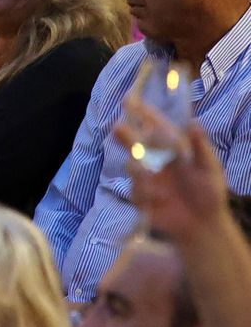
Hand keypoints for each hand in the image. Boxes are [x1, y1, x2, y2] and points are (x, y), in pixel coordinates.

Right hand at [117, 113, 226, 241]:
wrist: (201, 225)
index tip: (129, 100)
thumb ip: (200, 146)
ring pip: (132, 166)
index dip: (143, 113)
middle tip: (118, 128)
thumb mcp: (210, 168)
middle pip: (135, 143)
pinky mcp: (139, 196)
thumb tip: (194, 122)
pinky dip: (147, 194)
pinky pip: (135, 191)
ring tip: (150, 176)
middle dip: (126, 135)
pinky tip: (161, 201)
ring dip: (139, 170)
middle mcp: (156, 160)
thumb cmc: (209, 193)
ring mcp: (146, 178)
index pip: (156, 127)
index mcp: (173, 149)